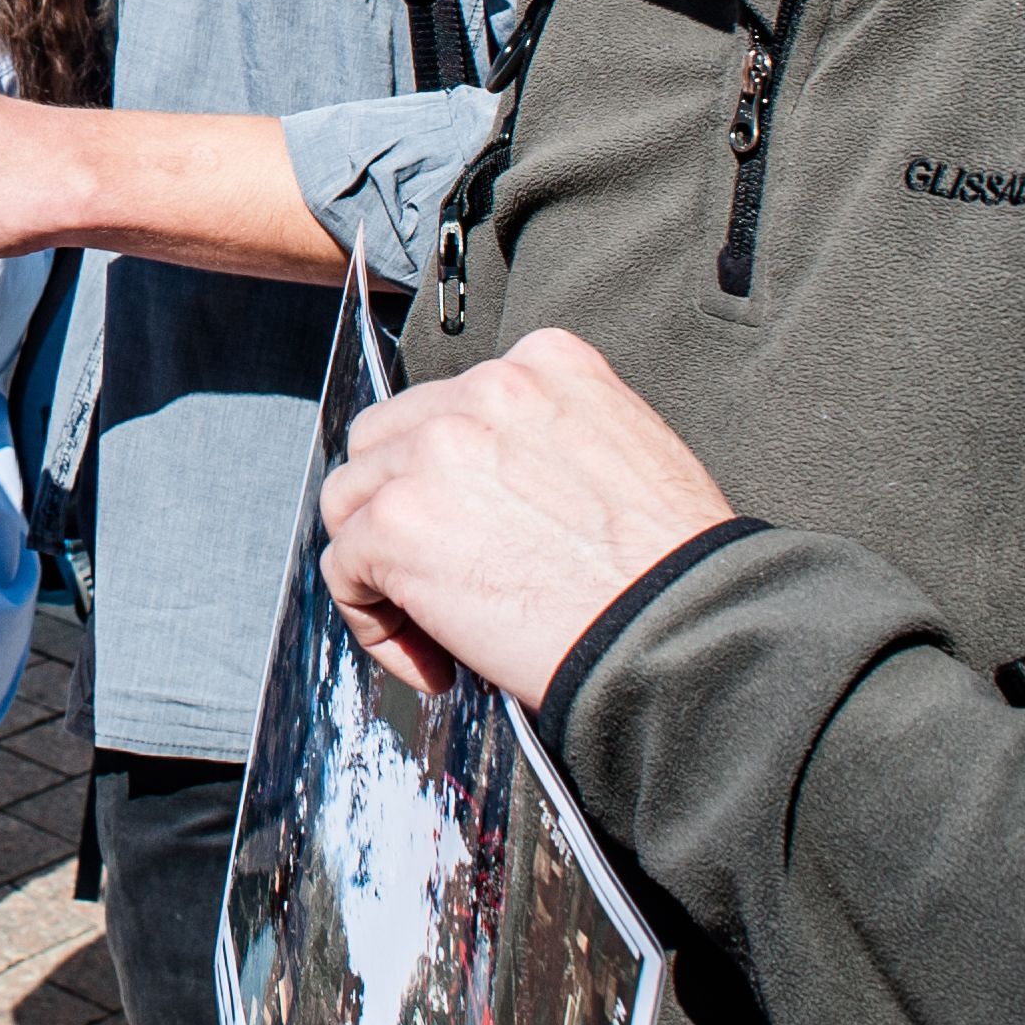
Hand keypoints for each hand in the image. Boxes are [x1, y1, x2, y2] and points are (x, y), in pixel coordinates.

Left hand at [313, 328, 735, 699]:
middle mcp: (483, 391)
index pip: (452, 403)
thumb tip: (490, 487)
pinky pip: (344, 569)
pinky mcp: (397, 524)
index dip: (449, 475)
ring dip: (380, 565)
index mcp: (545, 364)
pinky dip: (375, 622)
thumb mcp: (626, 451)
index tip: (475, 528)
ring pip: (352, 499)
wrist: (680, 632)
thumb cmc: (670, 570)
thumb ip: (547, 441)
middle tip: (439, 577)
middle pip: (386, 440)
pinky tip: (434, 661)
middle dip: (399, 509)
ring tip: (435, 626)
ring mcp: (432, 453)